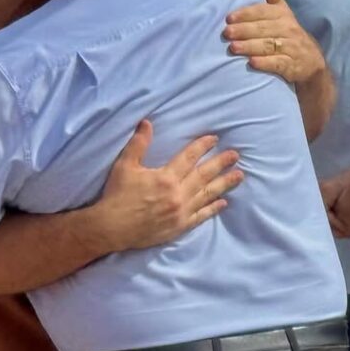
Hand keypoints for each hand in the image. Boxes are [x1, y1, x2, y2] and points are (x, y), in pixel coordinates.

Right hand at [92, 120, 242, 252]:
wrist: (110, 228)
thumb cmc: (117, 195)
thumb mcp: (125, 166)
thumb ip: (138, 144)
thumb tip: (146, 122)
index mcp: (165, 177)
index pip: (189, 157)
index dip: (202, 146)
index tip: (214, 139)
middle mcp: (177, 194)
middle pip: (204, 175)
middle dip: (221, 163)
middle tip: (235, 156)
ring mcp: (180, 212)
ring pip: (207, 195)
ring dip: (224, 184)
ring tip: (239, 176)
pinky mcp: (179, 226)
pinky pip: (201, 216)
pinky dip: (213, 208)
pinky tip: (224, 202)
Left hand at [224, 0, 325, 83]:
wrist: (311, 60)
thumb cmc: (288, 32)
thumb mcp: (283, 11)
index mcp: (283, 14)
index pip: (263, 11)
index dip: (246, 13)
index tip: (229, 18)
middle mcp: (288, 29)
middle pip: (264, 28)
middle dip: (244, 30)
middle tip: (227, 33)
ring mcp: (291, 47)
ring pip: (269, 45)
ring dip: (250, 46)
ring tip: (233, 48)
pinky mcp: (292, 65)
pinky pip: (278, 63)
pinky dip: (265, 63)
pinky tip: (252, 63)